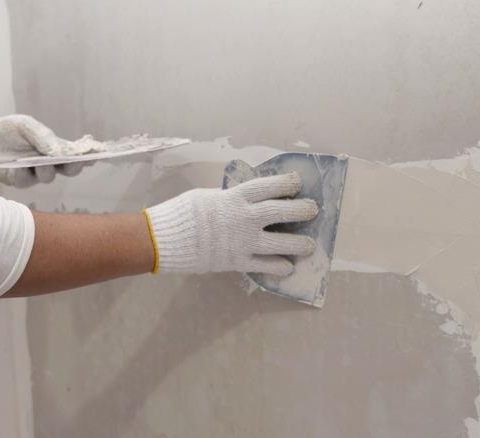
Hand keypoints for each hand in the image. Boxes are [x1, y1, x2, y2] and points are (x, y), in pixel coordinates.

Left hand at [0, 115, 90, 187]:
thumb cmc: (9, 131)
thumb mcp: (28, 126)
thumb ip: (44, 138)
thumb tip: (59, 152)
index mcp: (56, 150)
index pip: (77, 155)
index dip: (89, 156)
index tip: (99, 153)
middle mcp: (49, 164)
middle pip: (69, 171)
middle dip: (74, 167)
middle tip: (74, 162)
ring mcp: (35, 174)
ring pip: (49, 177)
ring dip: (46, 169)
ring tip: (39, 162)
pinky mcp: (19, 181)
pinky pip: (25, 181)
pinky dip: (21, 172)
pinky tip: (15, 166)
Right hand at [144, 173, 318, 275]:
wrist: (166, 239)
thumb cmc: (184, 212)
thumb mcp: (209, 197)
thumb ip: (230, 199)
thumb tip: (245, 202)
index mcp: (236, 197)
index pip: (269, 187)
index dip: (286, 183)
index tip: (298, 182)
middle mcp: (245, 218)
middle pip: (281, 212)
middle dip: (301, 210)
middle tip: (313, 210)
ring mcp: (243, 242)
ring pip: (279, 243)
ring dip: (298, 244)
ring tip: (309, 245)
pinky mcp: (237, 261)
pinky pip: (264, 266)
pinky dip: (278, 267)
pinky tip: (288, 267)